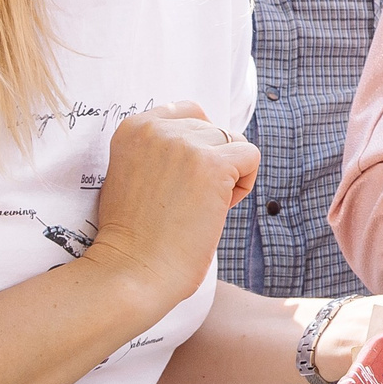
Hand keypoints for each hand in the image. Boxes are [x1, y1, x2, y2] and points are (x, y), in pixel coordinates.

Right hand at [88, 103, 261, 313]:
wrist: (132, 271)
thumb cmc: (135, 236)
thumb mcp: (133, 174)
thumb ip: (160, 150)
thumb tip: (204, 137)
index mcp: (133, 127)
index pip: (188, 112)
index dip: (198, 144)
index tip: (185, 178)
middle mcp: (156, 128)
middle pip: (213, 130)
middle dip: (211, 165)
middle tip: (187, 204)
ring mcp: (184, 144)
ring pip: (234, 142)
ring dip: (229, 175)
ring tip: (201, 208)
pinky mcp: (211, 165)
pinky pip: (251, 156)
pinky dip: (244, 184)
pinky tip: (219, 209)